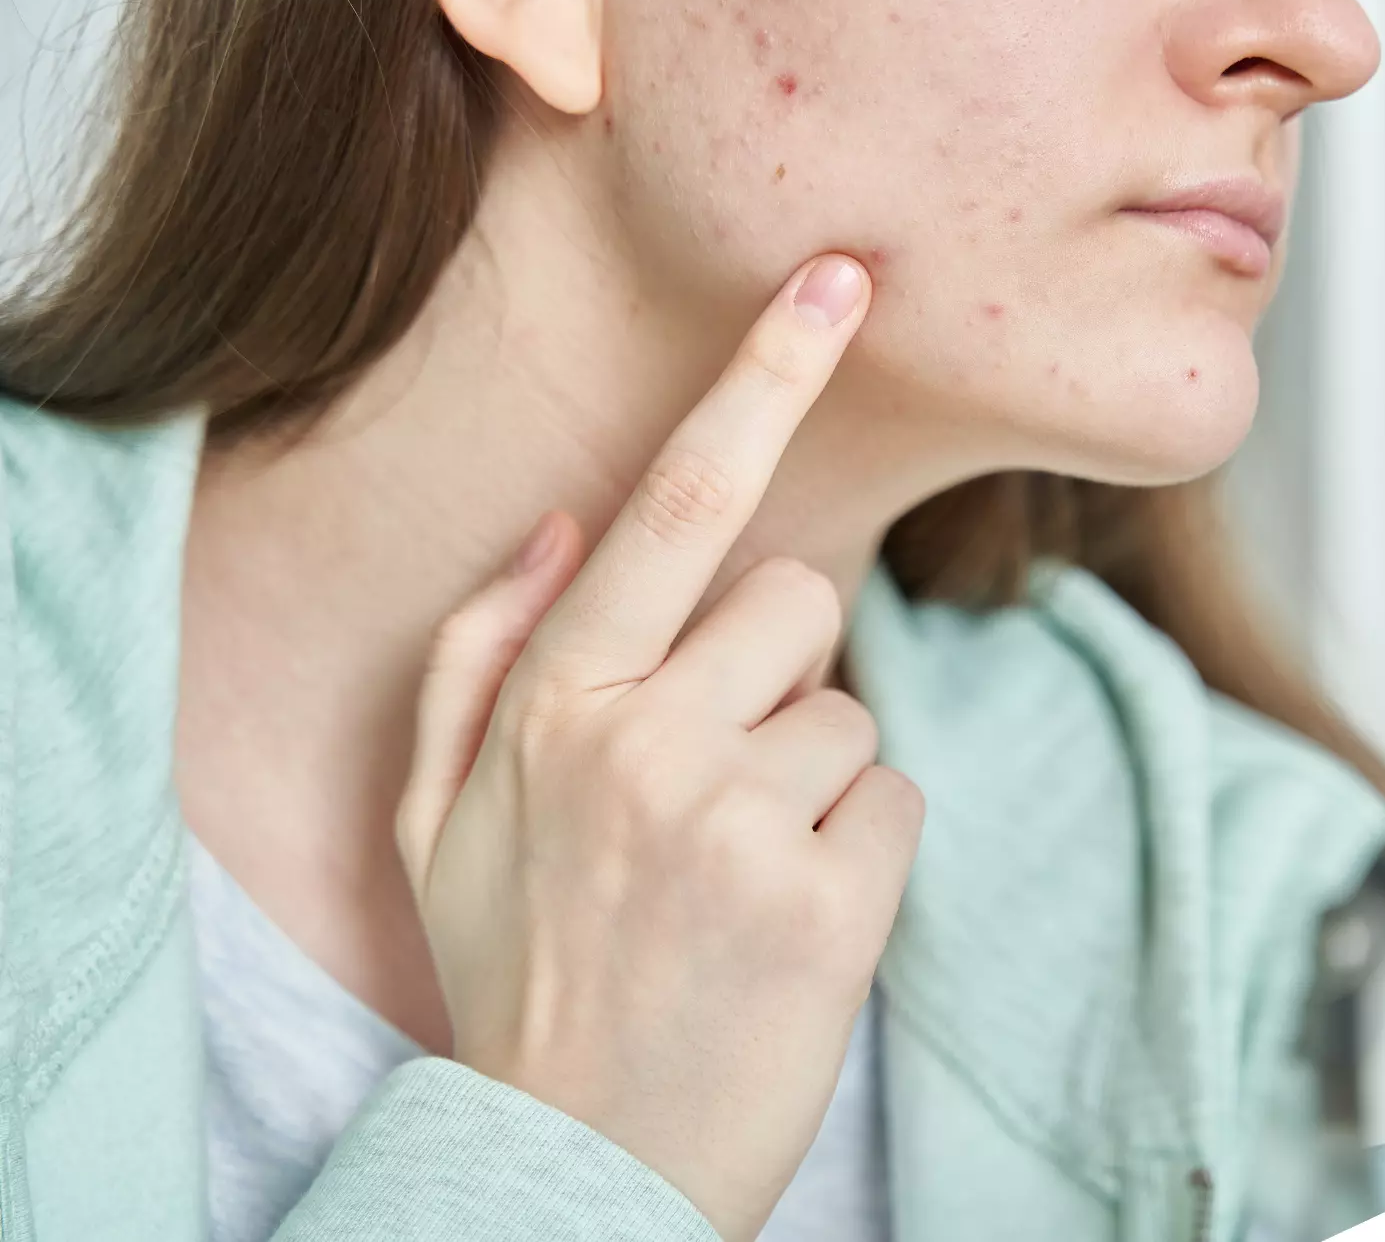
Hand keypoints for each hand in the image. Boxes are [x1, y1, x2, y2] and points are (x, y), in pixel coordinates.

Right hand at [393, 253, 922, 1241]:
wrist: (572, 1168)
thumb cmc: (516, 971)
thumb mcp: (436, 814)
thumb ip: (486, 651)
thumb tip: (568, 518)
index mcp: (553, 703)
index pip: (677, 503)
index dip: (765, 380)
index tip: (840, 283)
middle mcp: (644, 742)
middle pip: (801, 601)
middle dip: (777, 673)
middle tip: (714, 787)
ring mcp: (742, 823)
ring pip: (854, 713)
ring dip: (811, 784)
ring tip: (735, 879)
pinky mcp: (833, 901)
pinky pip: (896, 803)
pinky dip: (858, 857)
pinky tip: (785, 926)